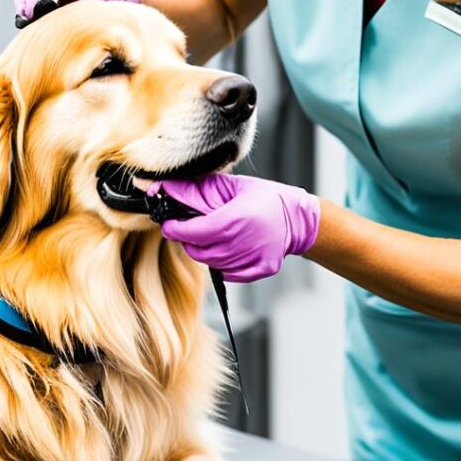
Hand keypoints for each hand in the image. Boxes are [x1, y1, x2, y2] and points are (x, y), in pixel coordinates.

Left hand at [147, 173, 320, 282]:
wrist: (296, 218)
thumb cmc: (263, 197)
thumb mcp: (230, 186)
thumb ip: (196, 191)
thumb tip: (165, 189)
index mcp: (234, 219)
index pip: (193, 232)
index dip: (176, 229)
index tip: (169, 224)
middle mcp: (242, 243)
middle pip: (198, 251)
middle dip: (190, 240)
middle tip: (195, 227)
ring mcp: (252, 260)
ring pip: (211, 263)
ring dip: (206, 251)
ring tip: (216, 235)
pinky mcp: (259, 271)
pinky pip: (227, 273)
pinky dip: (223, 263)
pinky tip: (231, 247)